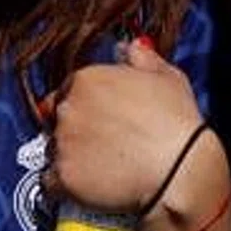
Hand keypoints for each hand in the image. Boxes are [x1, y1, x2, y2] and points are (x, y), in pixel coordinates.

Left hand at [47, 40, 213, 217]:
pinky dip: (66, 183)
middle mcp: (68, 108)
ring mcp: (62, 143)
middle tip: (105, 139)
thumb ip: (142, 58)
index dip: (87, 103)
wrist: (178, 168)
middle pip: (57, 118)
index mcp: (88, 79)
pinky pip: (52, 182)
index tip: (102, 115)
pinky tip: (92, 181)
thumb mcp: (168, 77)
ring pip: (54, 149)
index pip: (69, 88)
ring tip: (103, 163)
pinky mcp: (61, 177)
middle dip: (76, 127)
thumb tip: (130, 47)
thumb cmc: (176, 122)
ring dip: (71, 155)